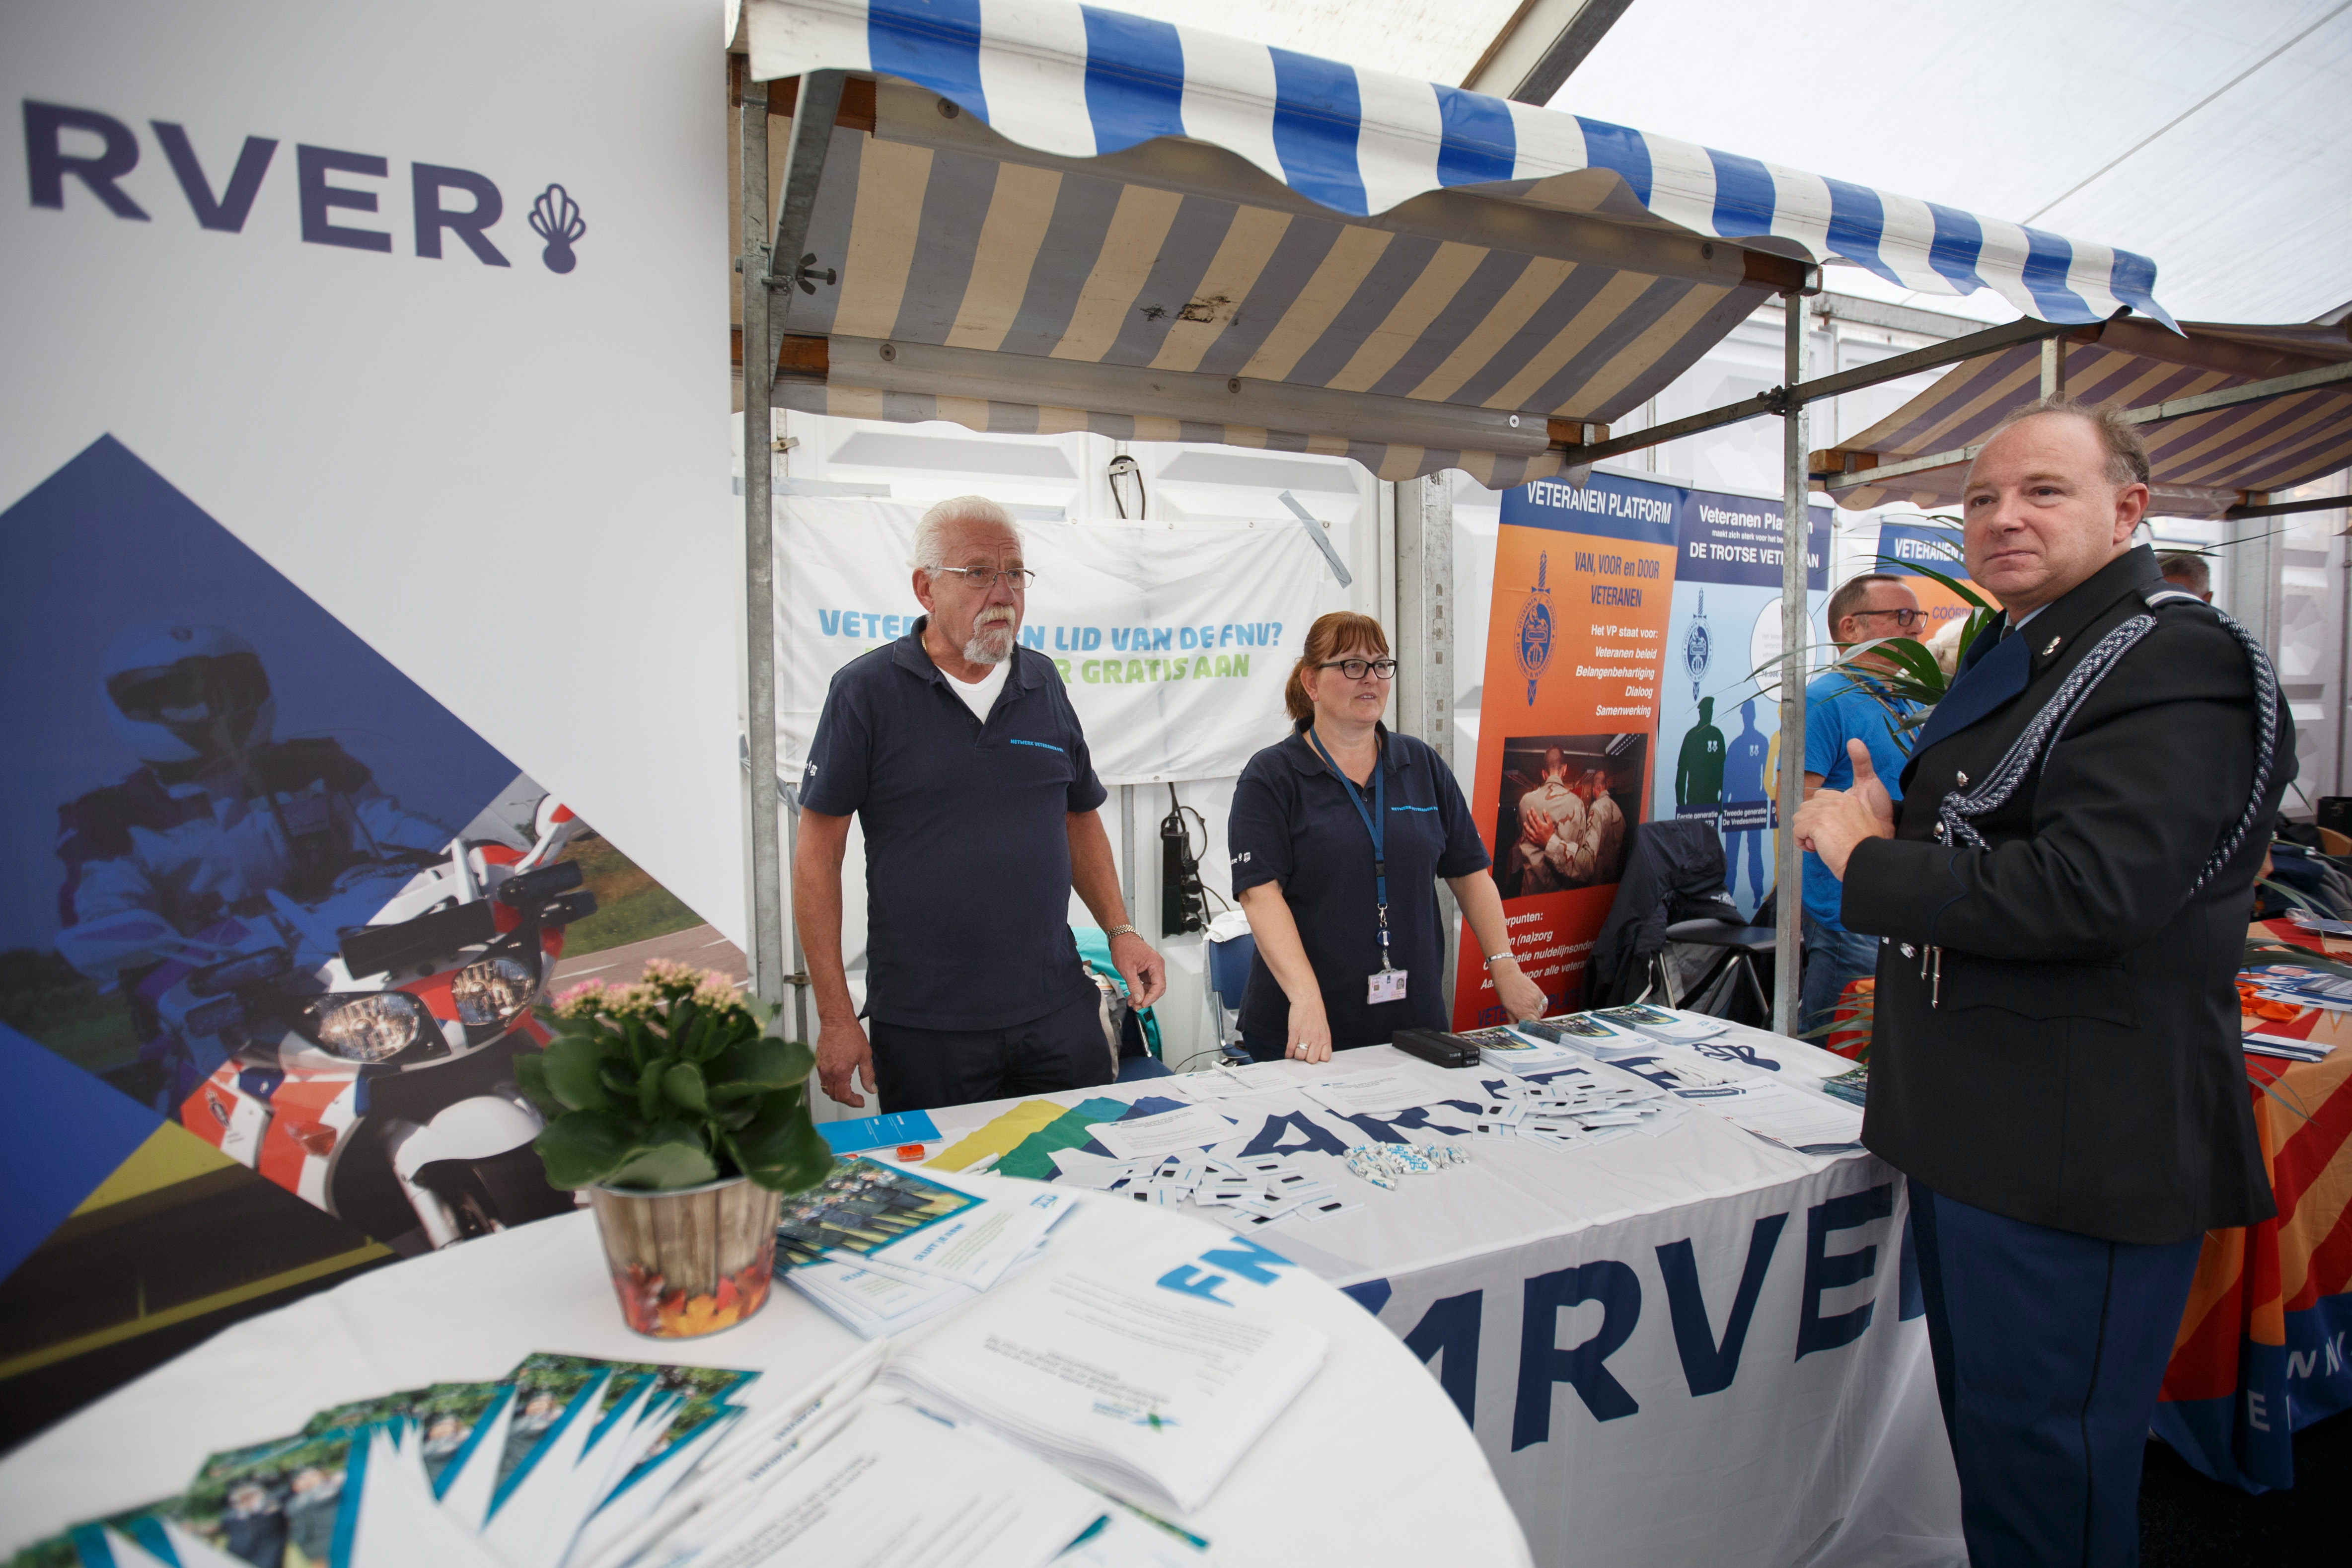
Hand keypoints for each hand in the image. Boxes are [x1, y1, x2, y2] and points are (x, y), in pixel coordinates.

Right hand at [815, 1015, 874, 1107]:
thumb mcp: (865, 1055)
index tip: (860, 1101)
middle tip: (856, 1098)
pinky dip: (830, 1084)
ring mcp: (821, 1067)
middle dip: (846, 1100)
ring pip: (827, 1089)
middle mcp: (828, 1072)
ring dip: (837, 1093)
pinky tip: (838, 1080)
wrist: (836, 1021)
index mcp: (840, 1072)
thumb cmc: (849, 1033)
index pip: (844, 1096)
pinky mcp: (818, 1062)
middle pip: (834, 1095)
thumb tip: (871, 1088)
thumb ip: (868, 1075)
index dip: (853, 1102)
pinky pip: (822, 1080)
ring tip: (848, 1091)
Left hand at [1109, 930, 1165, 1007]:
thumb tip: (1139, 998)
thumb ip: (1134, 985)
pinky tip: (1133, 996)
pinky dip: (1140, 990)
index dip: (1151, 998)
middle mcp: (1156, 965)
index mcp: (1155, 963)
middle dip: (1147, 999)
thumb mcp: (1127, 969)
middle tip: (1137, 1006)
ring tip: (1132, 1002)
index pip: (1159, 986)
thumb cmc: (1124, 947)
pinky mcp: (1146, 970)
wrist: (1120, 938)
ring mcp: (1152, 968)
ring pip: (1151, 987)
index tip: (1142, 1004)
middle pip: (1157, 988)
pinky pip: (1146, 983)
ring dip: (1142, 996)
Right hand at [1285, 995, 1332, 1062]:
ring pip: (1300, 1056)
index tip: (1313, 1057)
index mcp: (1326, 1038)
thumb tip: (1317, 1052)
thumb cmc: (1315, 1012)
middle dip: (1306, 1059)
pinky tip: (1288, 1053)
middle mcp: (1317, 1039)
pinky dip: (1288, 1053)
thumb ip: (1322, 1040)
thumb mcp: (1324, 1028)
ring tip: (1296, 1051)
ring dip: (1296, 1055)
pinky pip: (1291, 1048)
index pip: (1325, 1058)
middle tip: (1303, 1054)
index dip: (1318, 1059)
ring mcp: (1306, 1036)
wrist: (1307, 998)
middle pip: (1311, 1060)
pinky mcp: (1294, 1032)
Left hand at [1492, 958, 1547, 1021]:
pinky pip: (1544, 1003)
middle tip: (1526, 1016)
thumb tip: (1516, 1027)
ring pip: (1541, 1011)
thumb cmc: (1504, 991)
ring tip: (1528, 1008)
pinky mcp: (1539, 992)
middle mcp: (1530, 1005)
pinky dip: (1541, 1006)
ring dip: (1537, 1012)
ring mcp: (1536, 998)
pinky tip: (1534, 1004)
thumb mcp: (1507, 1008)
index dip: (1530, 1027)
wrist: (1507, 975)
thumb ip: (1513, 1019)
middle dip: (1532, 1019)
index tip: (1528, 1026)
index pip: (1532, 1025)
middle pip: (1537, 1019)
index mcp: (1521, 1011)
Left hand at [1792, 740, 1897, 878]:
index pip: (1819, 798)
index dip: (1819, 816)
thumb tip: (1854, 740)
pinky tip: (1817, 849)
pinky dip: (1802, 843)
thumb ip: (1861, 768)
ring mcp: (1827, 813)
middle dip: (1811, 825)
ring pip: (1799, 820)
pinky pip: (1797, 831)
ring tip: (1823, 844)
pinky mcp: (1819, 824)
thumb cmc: (1873, 836)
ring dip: (1806, 835)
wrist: (1872, 858)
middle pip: (1806, 808)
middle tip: (1827, 839)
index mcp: (1846, 798)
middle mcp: (1836, 802)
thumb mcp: (1870, 798)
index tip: (1829, 829)